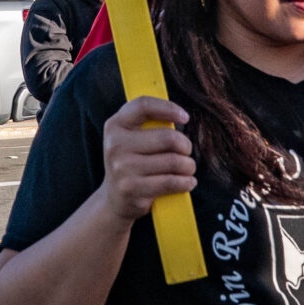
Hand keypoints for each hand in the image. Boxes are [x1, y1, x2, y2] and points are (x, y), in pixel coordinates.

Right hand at [101, 97, 194, 220]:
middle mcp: (116, 145)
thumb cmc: (132, 162)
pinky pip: (171, 182)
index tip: (185, 118)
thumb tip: (180, 116)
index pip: (143, 106)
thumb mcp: (130, 138)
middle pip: (168, 137)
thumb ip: (149, 123)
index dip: (169, 108)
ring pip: (173, 161)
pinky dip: (186, 182)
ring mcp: (122, 168)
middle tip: (186, 152)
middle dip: (186, 146)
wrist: (114, 198)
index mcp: (115, 125)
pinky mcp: (132, 189)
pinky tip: (188, 182)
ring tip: (187, 168)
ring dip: (188, 166)